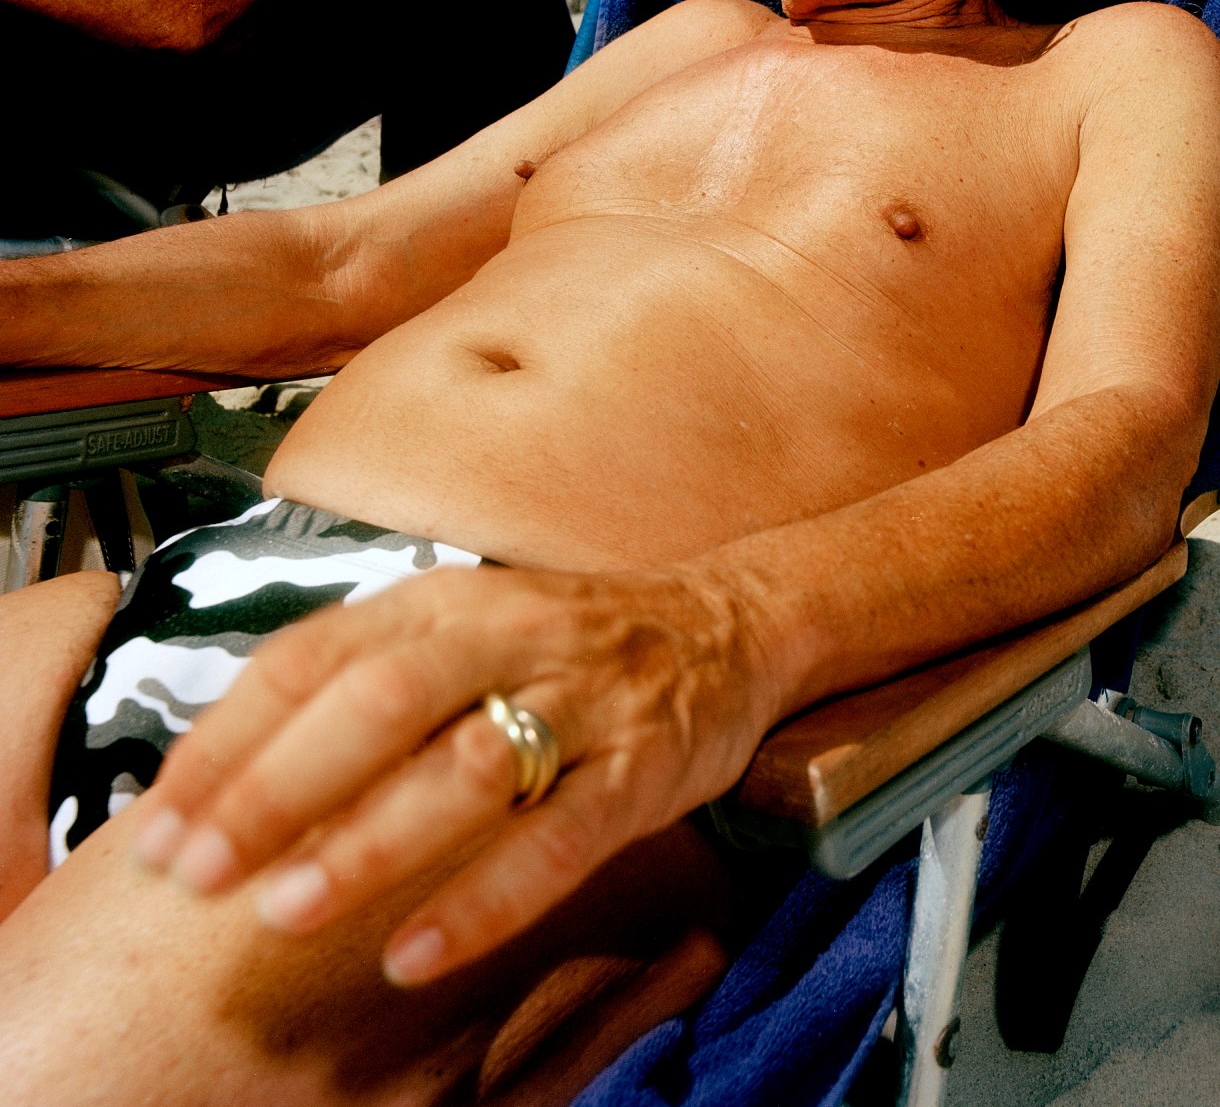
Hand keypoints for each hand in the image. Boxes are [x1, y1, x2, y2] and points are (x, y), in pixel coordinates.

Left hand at [128, 562, 779, 985]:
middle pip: (377, 703)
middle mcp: (508, 635)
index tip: (157, 828)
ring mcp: (582, 700)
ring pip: (467, 768)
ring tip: (288, 912)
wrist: (728, 625)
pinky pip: (562, 837)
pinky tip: (419, 953)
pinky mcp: (643, 765)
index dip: (227, 742)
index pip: (312, 658)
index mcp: (444, 600)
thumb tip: (223, 779)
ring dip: (371, 842)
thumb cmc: (567, 647)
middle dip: (276, 790)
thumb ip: (361, 683)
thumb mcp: (461, 631)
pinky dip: (488, 899)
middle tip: (196, 873)